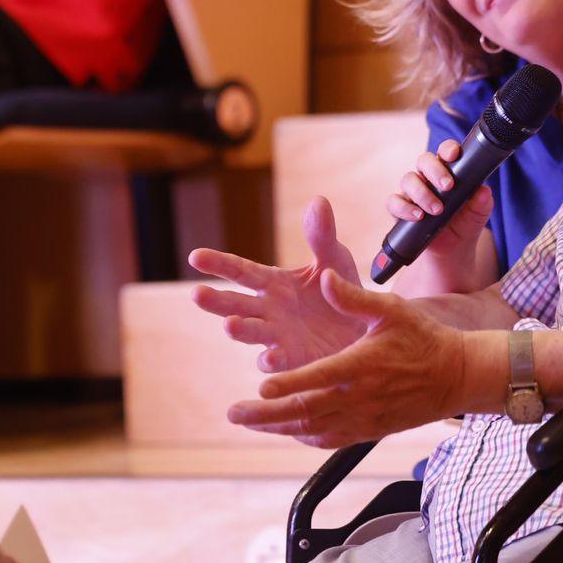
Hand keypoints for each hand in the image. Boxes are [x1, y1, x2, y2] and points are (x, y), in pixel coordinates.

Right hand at [189, 197, 368, 374]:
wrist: (366, 326)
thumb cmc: (343, 289)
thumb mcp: (335, 258)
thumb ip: (322, 235)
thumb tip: (318, 201)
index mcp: (273, 282)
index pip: (240, 270)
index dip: (218, 264)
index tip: (195, 256)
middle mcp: (269, 309)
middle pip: (236, 303)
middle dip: (216, 301)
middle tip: (196, 294)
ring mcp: (278, 336)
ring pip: (251, 332)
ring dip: (239, 330)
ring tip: (230, 325)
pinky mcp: (295, 359)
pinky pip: (278, 361)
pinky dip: (271, 361)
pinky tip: (270, 358)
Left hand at [227, 275, 499, 446]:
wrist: (457, 376)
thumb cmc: (424, 337)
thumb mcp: (391, 308)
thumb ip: (354, 297)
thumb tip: (325, 277)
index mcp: (362, 364)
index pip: (319, 378)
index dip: (289, 384)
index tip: (261, 387)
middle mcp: (360, 396)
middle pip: (307, 411)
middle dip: (267, 414)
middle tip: (234, 413)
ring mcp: (364, 418)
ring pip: (314, 429)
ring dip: (278, 428)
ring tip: (248, 422)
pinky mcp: (369, 429)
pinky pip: (330, 439)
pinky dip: (305, 436)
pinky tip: (286, 430)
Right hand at [387, 140, 494, 253]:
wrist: (450, 253)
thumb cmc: (464, 226)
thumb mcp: (477, 215)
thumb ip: (482, 202)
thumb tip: (484, 191)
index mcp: (448, 172)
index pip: (445, 152)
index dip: (447, 149)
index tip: (454, 155)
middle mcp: (427, 178)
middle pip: (424, 160)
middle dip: (435, 170)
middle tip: (448, 186)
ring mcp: (411, 192)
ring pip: (408, 179)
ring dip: (422, 193)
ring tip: (436, 210)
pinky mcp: (399, 209)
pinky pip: (393, 201)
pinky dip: (404, 208)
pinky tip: (418, 216)